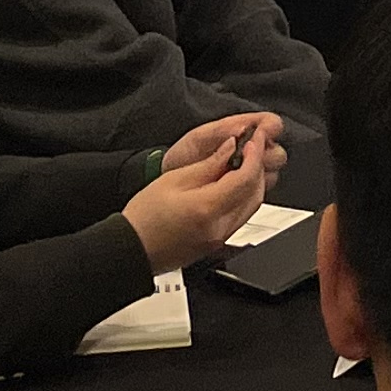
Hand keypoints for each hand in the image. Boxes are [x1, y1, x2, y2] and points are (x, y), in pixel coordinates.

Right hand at [123, 112, 284, 269]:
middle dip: (258, 168)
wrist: (132, 249)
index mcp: (207, 207)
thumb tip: (230, 148)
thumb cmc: (144, 218)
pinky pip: (241, 218)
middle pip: (255, 194)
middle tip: (251, 149)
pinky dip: (243, 199)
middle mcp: (218, 227)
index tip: (254, 141)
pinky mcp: (216, 244)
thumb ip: (208, 163)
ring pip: (251, 207)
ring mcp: (219, 239)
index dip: (254, 155)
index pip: (246, 178)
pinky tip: (233, 186)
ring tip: (242, 165)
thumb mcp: (173, 179)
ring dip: (252, 184)